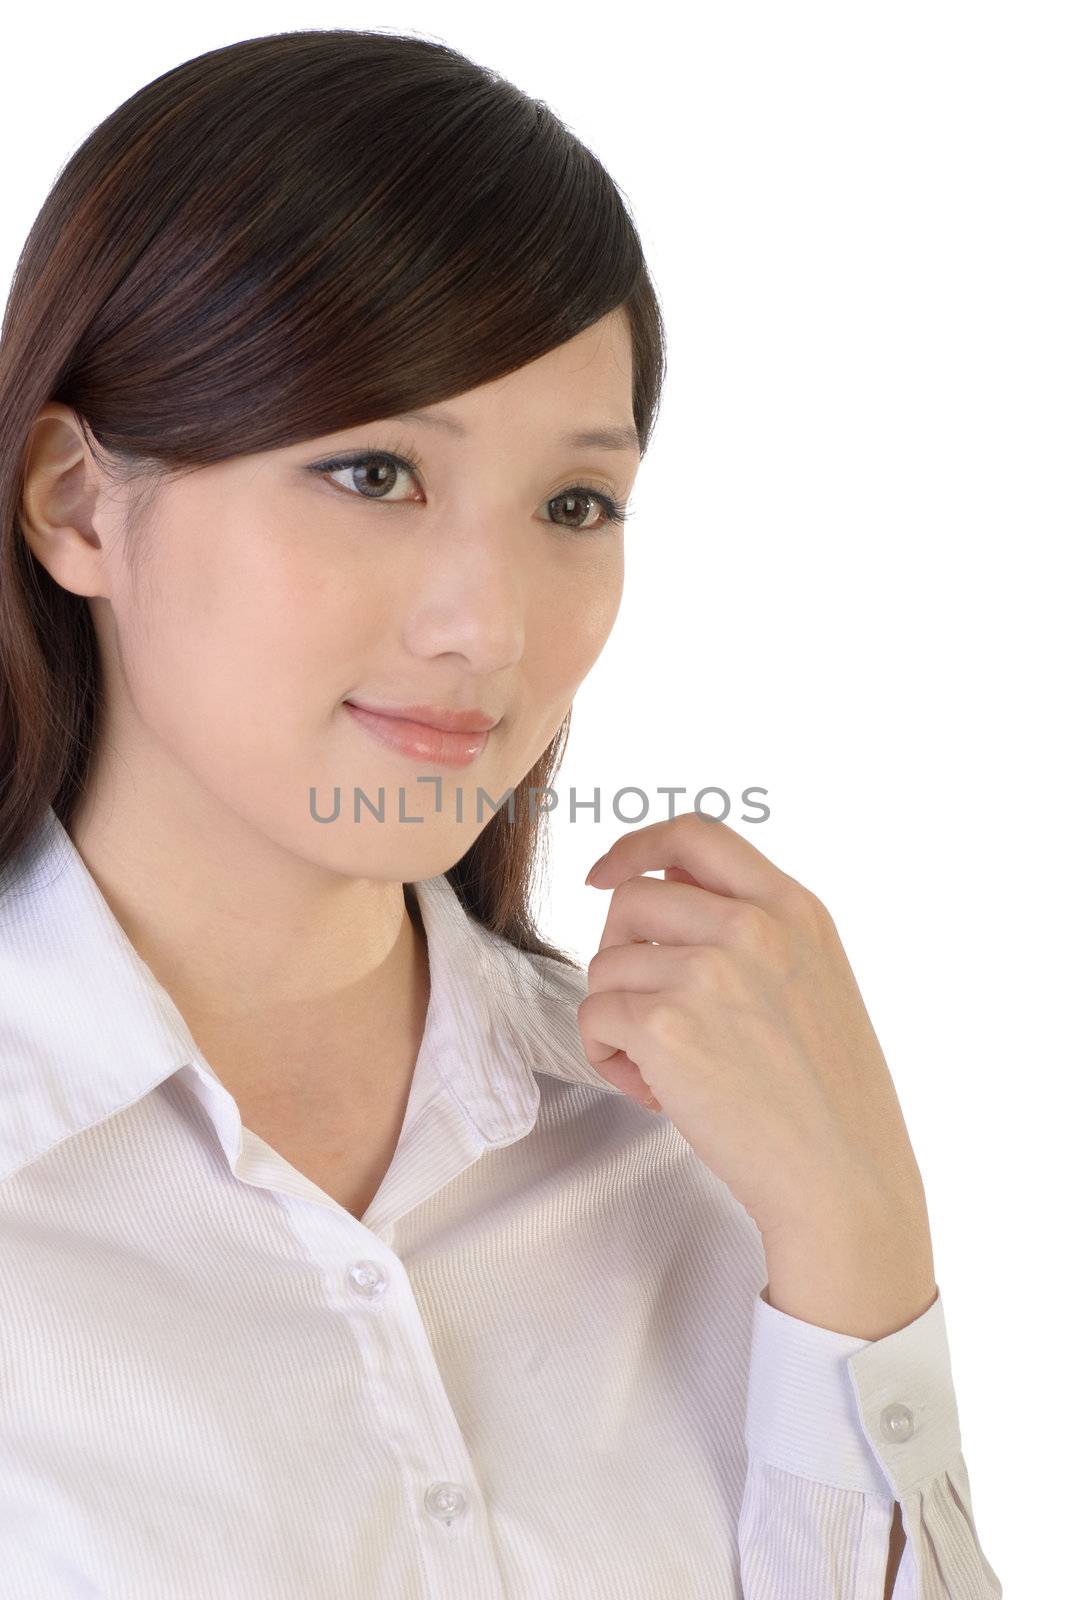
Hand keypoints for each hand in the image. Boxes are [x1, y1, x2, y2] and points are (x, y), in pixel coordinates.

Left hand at [578, 812, 930, 1250]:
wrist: (843, 1179)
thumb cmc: (828, 1097)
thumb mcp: (814, 978)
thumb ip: (753, 926)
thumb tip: (661, 884)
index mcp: (794, 908)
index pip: (696, 835)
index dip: (636, 847)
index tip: (603, 873)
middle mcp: (752, 927)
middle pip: (632, 899)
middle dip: (621, 952)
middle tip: (650, 1010)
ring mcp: (707, 973)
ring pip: (606, 965)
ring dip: (618, 1017)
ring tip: (666, 1068)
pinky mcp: (665, 1025)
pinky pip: (594, 1018)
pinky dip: (608, 1057)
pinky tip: (654, 1091)